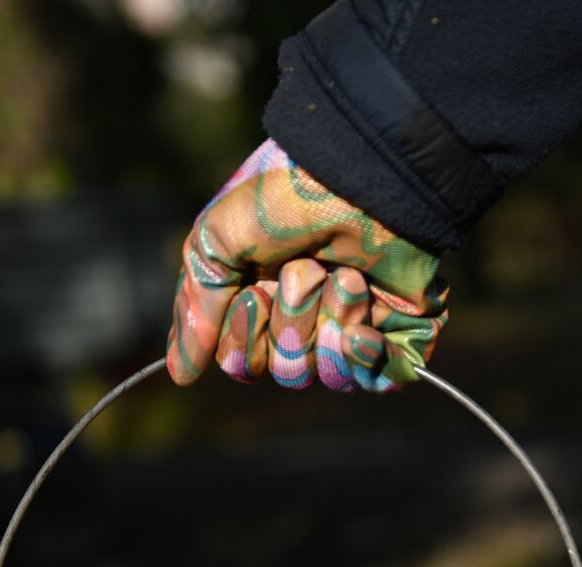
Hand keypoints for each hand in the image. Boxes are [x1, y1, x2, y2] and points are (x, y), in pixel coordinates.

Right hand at [167, 139, 447, 391]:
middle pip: (287, 372)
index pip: (243, 363)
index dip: (245, 338)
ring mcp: (355, 322)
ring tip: (346, 276)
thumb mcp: (214, 241)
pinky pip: (381, 378)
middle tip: (307, 270)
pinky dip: (368, 359)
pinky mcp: (400, 327)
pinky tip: (365, 331)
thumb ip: (195, 310)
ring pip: (331, 374)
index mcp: (261, 301)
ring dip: (331, 322)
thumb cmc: (280, 199)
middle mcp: (307, 317)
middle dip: (293, 324)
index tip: (252, 293)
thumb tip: (180, 376)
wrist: (357, 173)